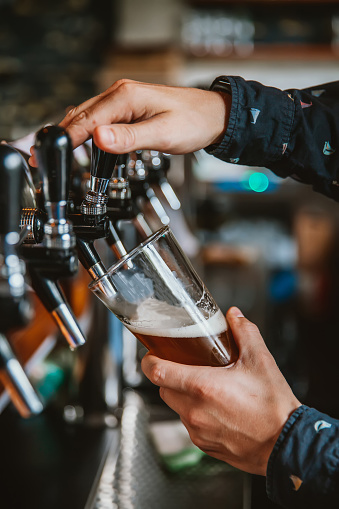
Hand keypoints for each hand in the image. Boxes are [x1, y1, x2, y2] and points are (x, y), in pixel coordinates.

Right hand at [28, 79, 229, 165]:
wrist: (213, 116)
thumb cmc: (194, 123)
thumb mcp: (163, 134)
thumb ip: (130, 138)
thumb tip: (99, 139)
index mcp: (126, 97)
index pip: (87, 120)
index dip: (67, 139)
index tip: (50, 155)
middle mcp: (121, 94)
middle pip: (82, 115)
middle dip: (62, 136)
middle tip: (42, 156)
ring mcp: (124, 99)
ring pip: (88, 116)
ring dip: (71, 133)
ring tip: (56, 151)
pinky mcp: (128, 108)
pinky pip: (99, 117)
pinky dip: (86, 130)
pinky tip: (80, 140)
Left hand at [141, 307, 300, 475]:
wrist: (287, 446)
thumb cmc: (273, 407)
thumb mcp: (260, 361)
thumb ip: (244, 332)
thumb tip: (234, 316)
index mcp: (202, 386)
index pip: (157, 372)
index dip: (149, 360)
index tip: (151, 353)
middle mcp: (194, 411)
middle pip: (163, 388)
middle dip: (169, 376)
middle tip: (185, 366)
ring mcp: (197, 431)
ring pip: (176, 407)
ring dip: (183, 395)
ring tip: (206, 387)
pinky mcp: (204, 445)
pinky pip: (189, 425)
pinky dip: (195, 414)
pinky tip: (216, 408)